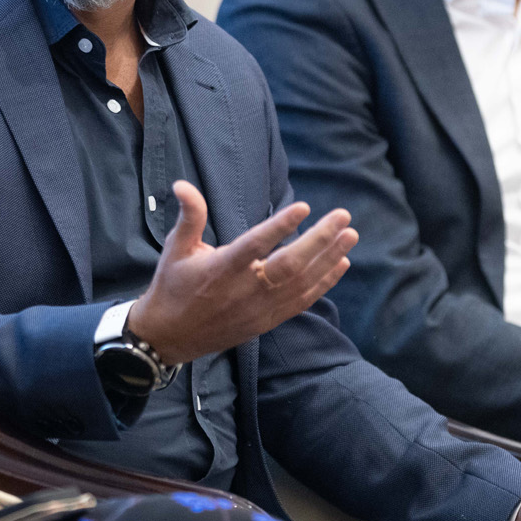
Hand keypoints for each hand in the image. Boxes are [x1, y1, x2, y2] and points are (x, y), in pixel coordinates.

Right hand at [126, 181, 356, 364]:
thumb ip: (189, 216)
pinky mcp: (268, 321)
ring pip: (302, 284)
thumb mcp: (176, 248)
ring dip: (329, 259)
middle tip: (343, 216)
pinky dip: (324, 283)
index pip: (255, 246)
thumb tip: (182, 183)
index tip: (304, 207)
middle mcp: (244, 290)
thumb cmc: (173, 285)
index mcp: (221, 269)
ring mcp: (259, 309)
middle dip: (319, 240)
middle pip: (289, 265)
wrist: (171, 336)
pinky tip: (340, 263)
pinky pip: (302, 302)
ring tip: (350, 235)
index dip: (279, 227)